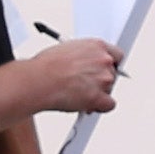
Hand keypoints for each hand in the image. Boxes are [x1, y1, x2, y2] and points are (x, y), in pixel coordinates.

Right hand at [7, 36, 122, 119]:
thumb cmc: (45, 66)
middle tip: (86, 86)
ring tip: (79, 96)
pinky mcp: (98, 97)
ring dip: (97, 94)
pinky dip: (100, 107)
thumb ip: (80, 56)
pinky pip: (109, 105)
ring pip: (109, 90)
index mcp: (96, 46)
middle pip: (112, 74)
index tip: (103, 70)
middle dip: (100, 81)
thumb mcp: (65, 50)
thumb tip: (79, 63)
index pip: (115, 55)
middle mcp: (103, 61)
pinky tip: (89, 106)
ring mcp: (103, 79)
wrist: (38, 80)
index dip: (109, 65)